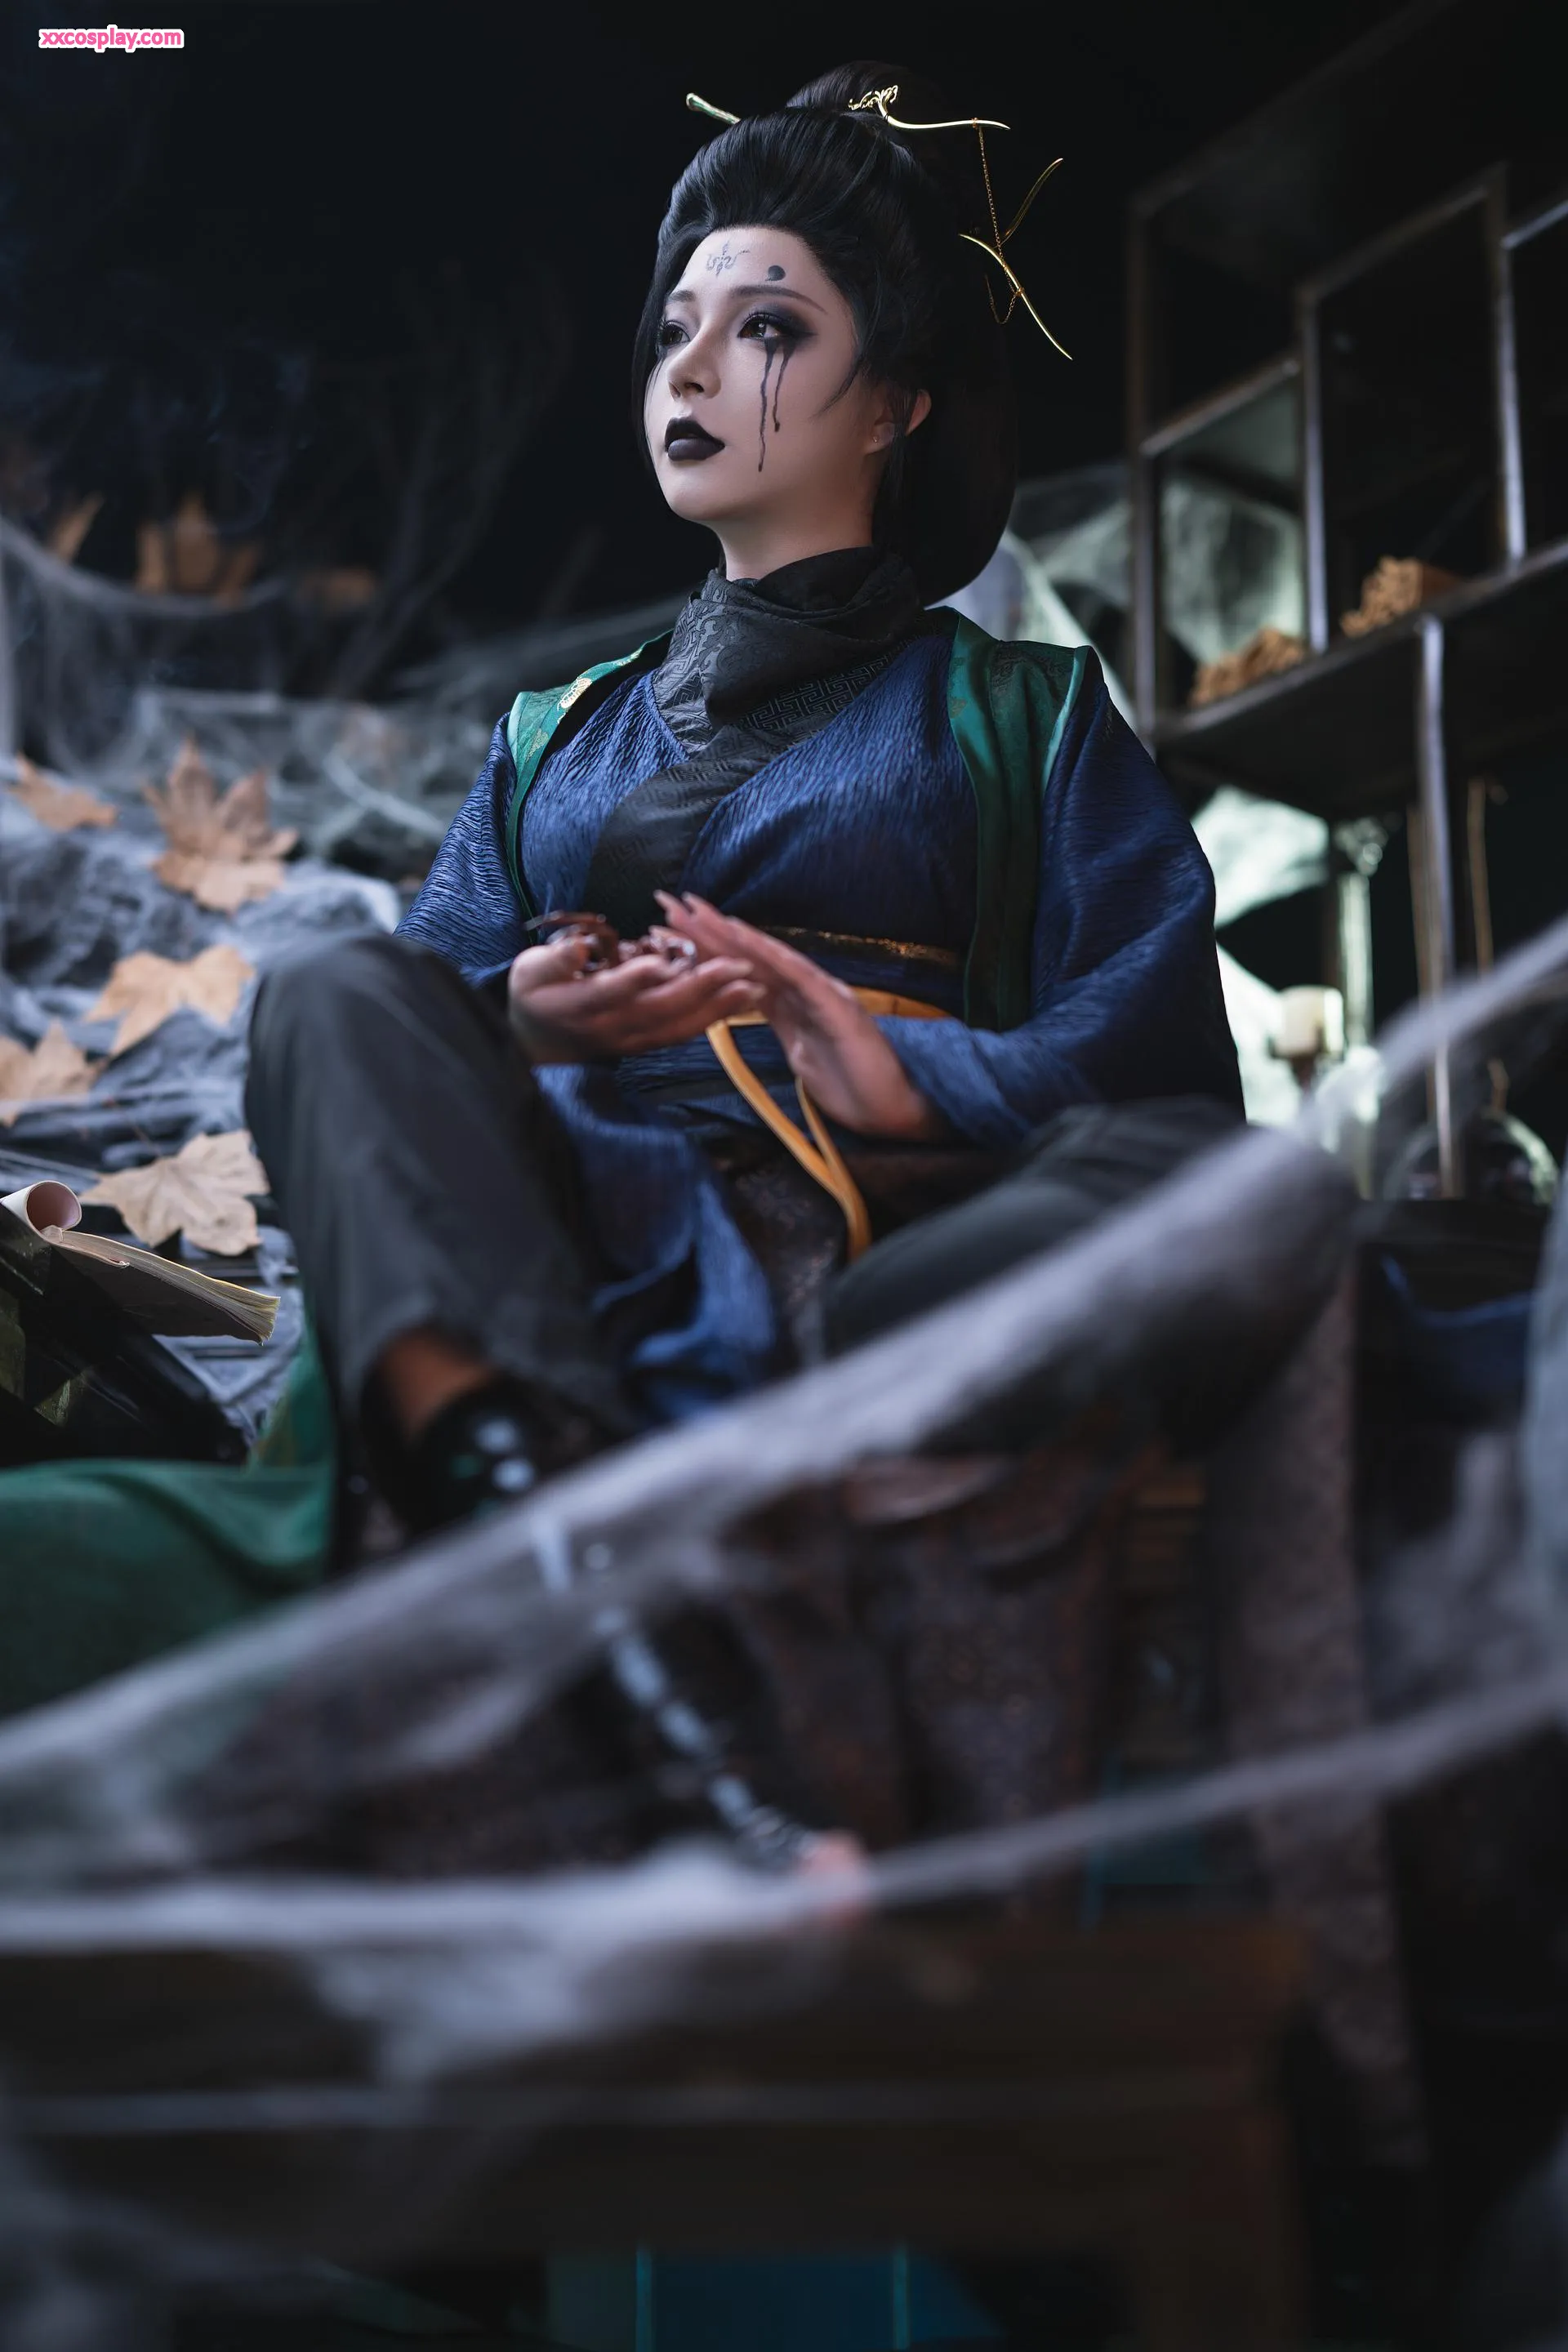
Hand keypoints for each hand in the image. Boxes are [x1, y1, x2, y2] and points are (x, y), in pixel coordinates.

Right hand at [507, 929, 761, 1063]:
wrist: (535, 1041)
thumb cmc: (534, 994)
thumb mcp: (530, 971)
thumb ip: (555, 960)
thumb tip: (579, 948)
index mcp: (581, 1004)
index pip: (612, 991)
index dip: (636, 978)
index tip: (663, 961)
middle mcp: (611, 1026)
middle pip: (659, 1009)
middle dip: (701, 987)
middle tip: (737, 966)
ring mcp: (631, 1039)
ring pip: (678, 1027)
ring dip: (718, 1008)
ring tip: (753, 988)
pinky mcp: (645, 1044)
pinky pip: (681, 1034)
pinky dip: (712, 1019)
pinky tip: (739, 1003)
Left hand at [655, 893, 944, 1139]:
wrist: (894, 1109)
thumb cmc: (852, 1086)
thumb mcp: (801, 1052)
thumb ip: (780, 1024)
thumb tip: (753, 1005)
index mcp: (794, 1001)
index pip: (743, 968)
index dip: (707, 946)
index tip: (671, 928)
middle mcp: (807, 989)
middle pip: (749, 953)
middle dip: (706, 928)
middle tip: (666, 902)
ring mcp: (823, 994)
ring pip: (769, 956)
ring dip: (729, 933)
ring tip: (693, 912)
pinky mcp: (837, 1008)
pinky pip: (798, 977)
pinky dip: (769, 956)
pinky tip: (742, 938)